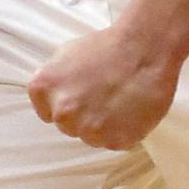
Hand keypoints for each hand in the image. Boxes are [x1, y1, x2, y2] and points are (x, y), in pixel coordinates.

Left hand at [28, 22, 180, 150]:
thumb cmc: (108, 47)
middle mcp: (62, 113)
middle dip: (82, 114)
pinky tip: (128, 108)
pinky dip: (122, 130)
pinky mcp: (115, 140)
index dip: (66, 102)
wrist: (144, 48)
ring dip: (102, 125)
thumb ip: (53, 81)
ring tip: (118, 99)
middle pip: (68, 126)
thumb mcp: (66, 53)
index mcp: (44, 89)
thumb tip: (51, 96)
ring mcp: (88, 130)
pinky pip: (113, 142)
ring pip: (91, 137)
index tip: (80, 92)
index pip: (46, 112)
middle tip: (102, 93)